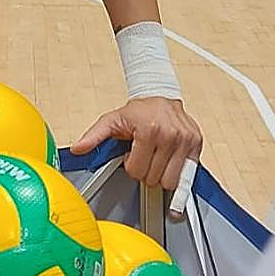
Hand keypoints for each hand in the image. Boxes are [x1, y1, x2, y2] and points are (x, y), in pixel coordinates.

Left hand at [70, 97, 201, 191]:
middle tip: (145, 154)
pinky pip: (188, 173)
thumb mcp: (111, 121)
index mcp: (148, 130)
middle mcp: (170, 135)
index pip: (138, 172)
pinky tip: (170, 161)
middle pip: (154, 179)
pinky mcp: (197, 143)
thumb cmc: (137, 111)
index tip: (133, 153)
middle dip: (146, 170)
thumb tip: (77, 148)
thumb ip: (93, 136)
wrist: (159, 94)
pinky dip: (177, 170)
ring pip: (171, 181)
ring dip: (161, 173)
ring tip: (156, 156)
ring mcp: (185, 139)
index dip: (132, 166)